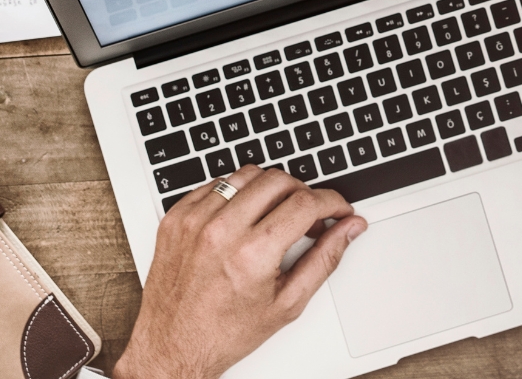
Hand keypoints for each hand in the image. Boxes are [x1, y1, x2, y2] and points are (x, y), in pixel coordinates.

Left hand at [113, 166, 364, 378]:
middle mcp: (220, 232)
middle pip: (279, 180)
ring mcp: (194, 221)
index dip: (332, 201)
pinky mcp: (175, 218)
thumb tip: (348, 229)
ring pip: (247, 175)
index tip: (339, 208)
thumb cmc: (225, 332)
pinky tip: (242, 218)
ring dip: (269, 189)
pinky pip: (215, 185)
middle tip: (308, 216)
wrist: (173, 346)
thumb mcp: (287, 303)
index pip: (305, 203)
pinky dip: (235, 194)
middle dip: (304, 193)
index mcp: (251, 254)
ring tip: (274, 216)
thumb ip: (325, 259)